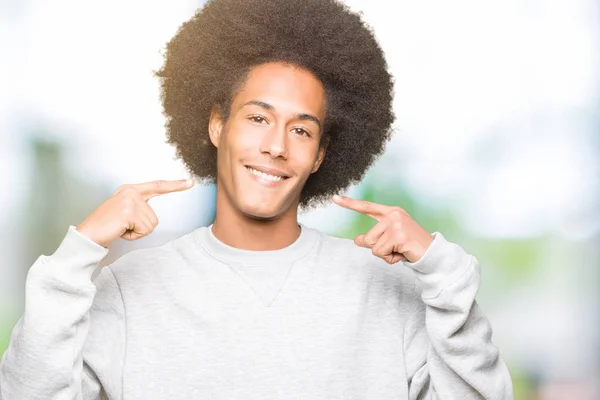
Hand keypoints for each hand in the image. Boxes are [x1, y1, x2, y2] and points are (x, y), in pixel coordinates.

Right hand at [76, 179, 194, 247]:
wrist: (88, 234)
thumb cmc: (106, 227)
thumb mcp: (124, 213)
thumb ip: (139, 209)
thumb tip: (151, 217)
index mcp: (130, 190)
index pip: (157, 186)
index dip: (174, 185)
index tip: (190, 182)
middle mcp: (131, 192)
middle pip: (154, 218)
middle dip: (141, 228)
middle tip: (122, 227)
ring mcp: (130, 200)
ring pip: (150, 225)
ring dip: (136, 232)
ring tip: (120, 228)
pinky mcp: (129, 211)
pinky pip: (144, 230)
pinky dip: (133, 236)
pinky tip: (120, 230)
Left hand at [332, 195, 433, 263]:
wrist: (432, 253)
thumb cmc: (411, 246)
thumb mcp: (390, 239)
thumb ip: (374, 238)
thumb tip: (357, 239)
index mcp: (391, 212)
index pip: (367, 207)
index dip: (349, 203)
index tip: (334, 198)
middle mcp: (393, 215)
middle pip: (368, 238)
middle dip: (379, 248)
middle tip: (397, 247)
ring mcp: (396, 224)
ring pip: (373, 247)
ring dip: (385, 254)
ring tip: (400, 250)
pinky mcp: (399, 236)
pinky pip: (381, 253)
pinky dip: (390, 259)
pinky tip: (402, 254)